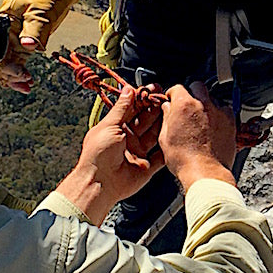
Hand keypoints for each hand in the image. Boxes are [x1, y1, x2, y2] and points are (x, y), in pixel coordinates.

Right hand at [0, 0, 87, 92]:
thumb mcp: (38, 10)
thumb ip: (33, 30)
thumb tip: (27, 46)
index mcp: (0, 23)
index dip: (5, 66)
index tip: (20, 73)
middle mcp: (1, 33)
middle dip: (9, 75)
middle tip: (24, 81)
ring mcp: (11, 39)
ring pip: (6, 65)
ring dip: (14, 78)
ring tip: (26, 86)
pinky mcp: (21, 44)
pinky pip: (15, 63)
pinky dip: (20, 74)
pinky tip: (27, 83)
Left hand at [56, 86, 164, 223]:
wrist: (101, 183)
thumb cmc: (98, 156)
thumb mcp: (109, 126)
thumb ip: (121, 108)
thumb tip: (127, 90)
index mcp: (116, 127)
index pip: (133, 108)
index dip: (143, 98)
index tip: (154, 89)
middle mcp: (128, 138)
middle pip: (146, 119)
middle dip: (155, 108)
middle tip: (166, 98)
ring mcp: (138, 151)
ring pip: (155, 134)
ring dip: (163, 124)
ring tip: (173, 112)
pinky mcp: (147, 165)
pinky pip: (161, 155)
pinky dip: (167, 147)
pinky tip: (174, 136)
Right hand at [159, 82, 236, 191]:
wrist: (205, 172)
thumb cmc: (185, 159)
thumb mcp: (165, 138)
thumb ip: (167, 117)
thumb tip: (167, 108)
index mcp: (184, 105)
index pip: (177, 88)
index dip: (173, 94)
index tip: (172, 100)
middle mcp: (203, 104)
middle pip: (197, 87)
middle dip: (191, 93)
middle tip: (187, 106)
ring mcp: (219, 112)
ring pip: (213, 98)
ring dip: (207, 104)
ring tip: (201, 119)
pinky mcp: (231, 122)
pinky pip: (226, 110)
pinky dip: (220, 114)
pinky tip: (214, 124)